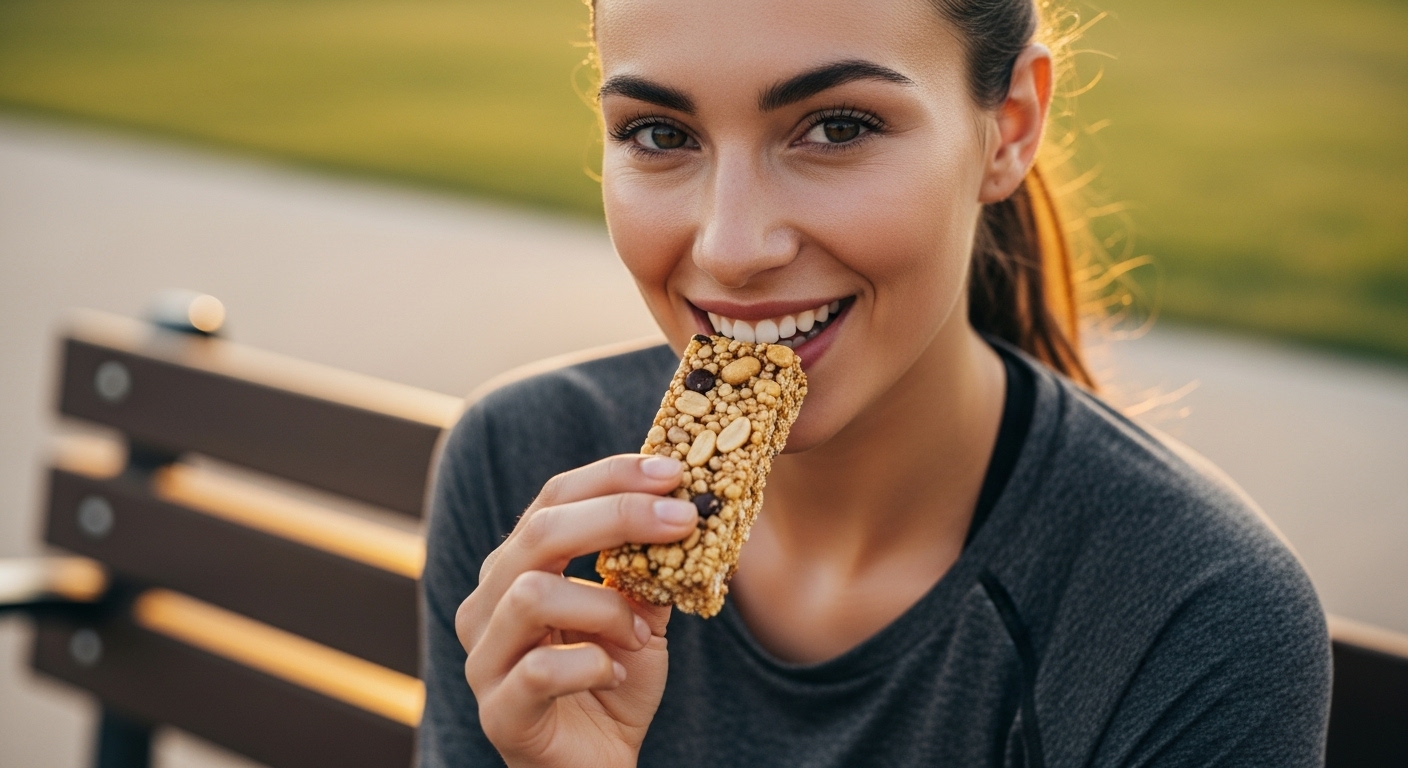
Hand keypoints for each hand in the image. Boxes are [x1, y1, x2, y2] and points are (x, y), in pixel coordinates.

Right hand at [457, 454, 696, 767]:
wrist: (597, 765)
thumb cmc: (612, 683)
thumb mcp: (638, 615)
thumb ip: (647, 570)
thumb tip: (685, 511)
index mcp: (516, 568)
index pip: (553, 500)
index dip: (611, 477)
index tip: (671, 472)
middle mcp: (488, 604)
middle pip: (540, 532)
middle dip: (619, 516)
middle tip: (683, 520)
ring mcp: (486, 658)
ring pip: (533, 594)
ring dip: (605, 607)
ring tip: (640, 632)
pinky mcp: (500, 712)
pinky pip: (542, 670)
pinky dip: (595, 666)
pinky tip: (617, 677)